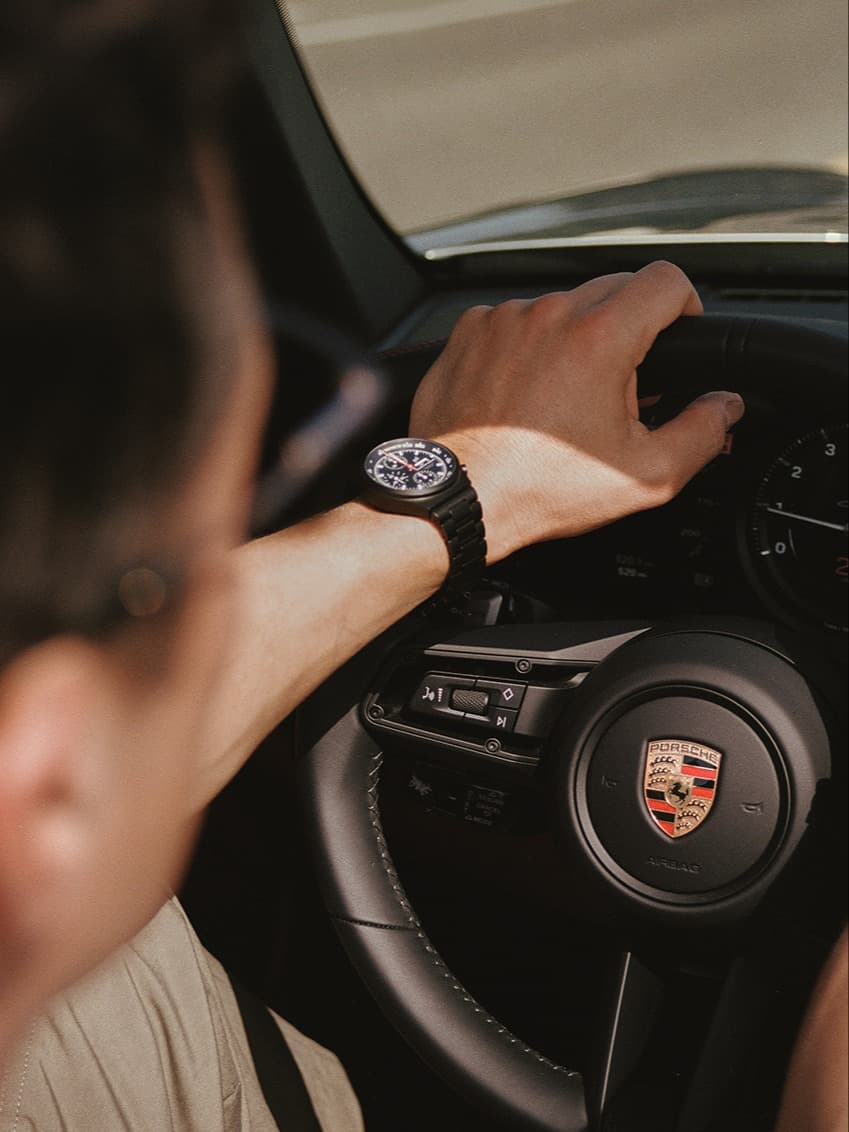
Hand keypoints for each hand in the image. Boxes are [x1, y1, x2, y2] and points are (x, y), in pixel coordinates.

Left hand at [409, 261, 743, 561]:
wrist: (457, 500)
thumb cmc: (538, 489)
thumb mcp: (644, 476)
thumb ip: (700, 433)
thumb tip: (723, 407)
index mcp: (599, 338)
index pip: (666, 280)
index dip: (684, 305)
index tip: (678, 332)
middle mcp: (549, 315)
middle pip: (614, 289)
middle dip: (629, 329)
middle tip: (621, 385)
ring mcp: (504, 320)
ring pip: (561, 307)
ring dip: (574, 338)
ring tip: (564, 398)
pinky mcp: (468, 333)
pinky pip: (514, 322)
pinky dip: (527, 348)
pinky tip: (524, 394)